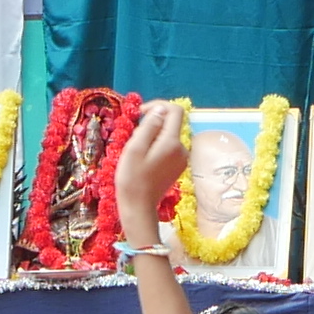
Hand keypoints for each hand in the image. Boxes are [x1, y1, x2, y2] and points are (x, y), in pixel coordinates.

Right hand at [114, 98, 190, 241]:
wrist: (139, 208)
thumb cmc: (132, 179)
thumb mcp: (135, 148)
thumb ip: (149, 126)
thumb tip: (160, 110)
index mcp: (172, 142)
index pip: (175, 111)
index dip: (158, 106)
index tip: (140, 114)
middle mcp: (182, 149)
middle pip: (170, 123)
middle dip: (152, 124)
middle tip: (134, 138)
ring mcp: (181, 159)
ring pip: (168, 136)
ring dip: (152, 136)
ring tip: (137, 152)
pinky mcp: (177, 167)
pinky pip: (168, 148)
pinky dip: (156, 147)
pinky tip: (144, 160)